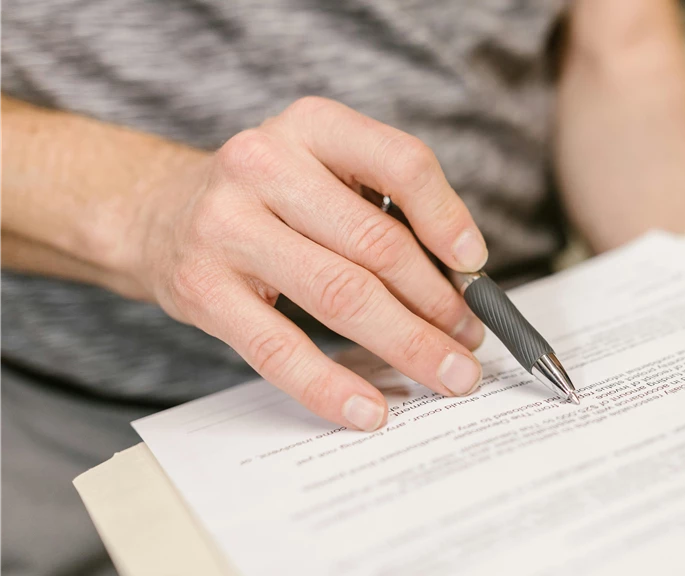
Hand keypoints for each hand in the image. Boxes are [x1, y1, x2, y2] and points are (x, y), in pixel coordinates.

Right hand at [126, 97, 488, 430]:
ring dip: (407, 343)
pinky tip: (370, 410)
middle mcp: (264, 164)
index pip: (401, 163)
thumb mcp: (324, 171)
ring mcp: (226, 226)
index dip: (448, 219)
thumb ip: (386, 208)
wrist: (159, 213)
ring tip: (447, 373)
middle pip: (377, 244)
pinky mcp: (202, 289)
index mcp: (312, 126)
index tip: (475, 265)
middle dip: (437, 303)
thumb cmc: (268, 198)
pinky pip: (279, 349)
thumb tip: (462, 282)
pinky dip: (331, 386)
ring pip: (340, 295)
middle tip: (469, 340)